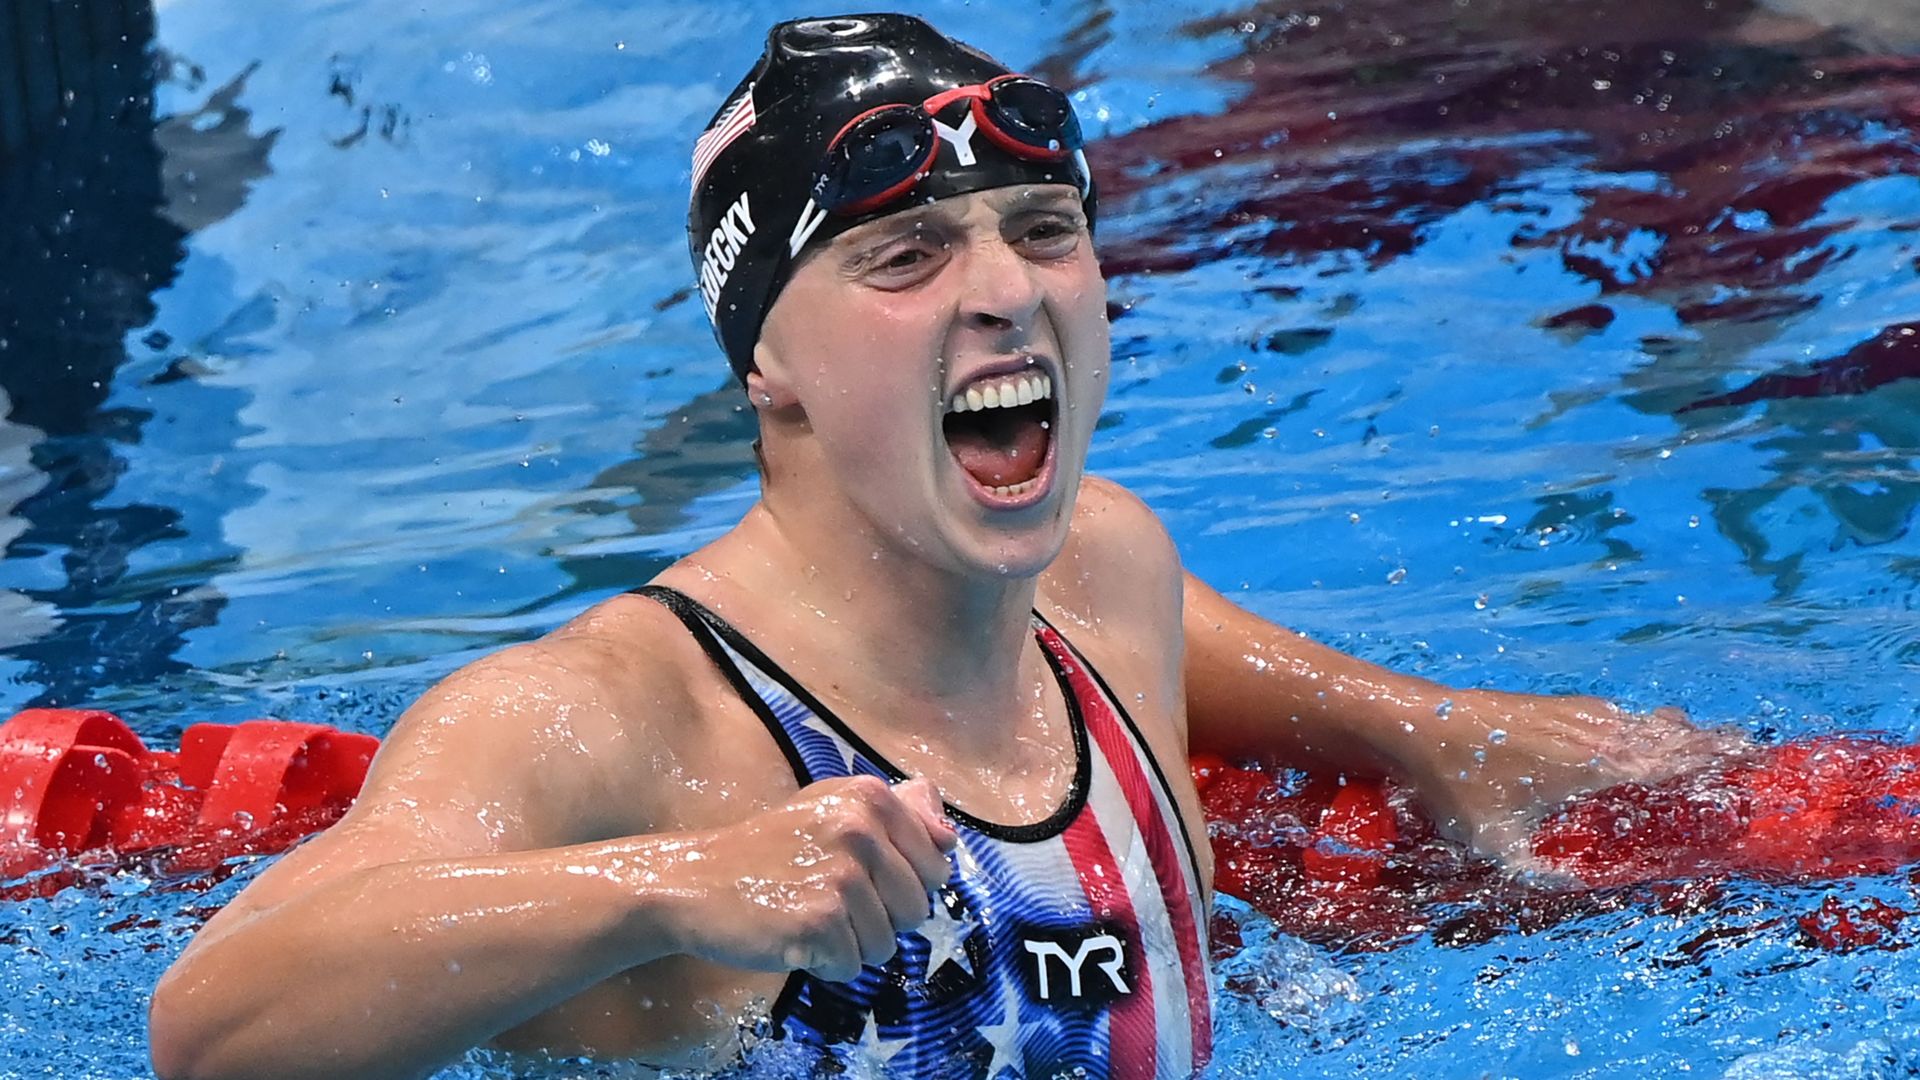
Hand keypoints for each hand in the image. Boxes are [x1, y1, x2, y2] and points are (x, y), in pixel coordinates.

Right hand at [664, 776, 956, 982]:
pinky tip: (793, 936)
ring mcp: (841, 876)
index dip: (903, 886)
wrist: (694, 882)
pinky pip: (853, 966)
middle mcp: (860, 829)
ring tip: (808, 917)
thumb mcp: (832, 810)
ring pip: (887, 945)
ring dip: (850, 945)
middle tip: (828, 901)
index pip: (936, 866)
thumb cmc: (767, 850)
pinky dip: (825, 963)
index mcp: (870, 797)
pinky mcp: (820, 921)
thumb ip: (899, 816)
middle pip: (916, 910)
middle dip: (879, 920)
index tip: (860, 878)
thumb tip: (950, 836)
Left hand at [1411, 692, 1748, 859]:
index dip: (1721, 761)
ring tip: (1696, 762)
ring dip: (1676, 737)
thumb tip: (1578, 893)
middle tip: (1740, 769)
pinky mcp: (1558, 706)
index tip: (1757, 767)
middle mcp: (1598, 729)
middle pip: (1677, 732)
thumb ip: (1544, 873)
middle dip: (1712, 749)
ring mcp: (1578, 712)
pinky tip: (1632, 754)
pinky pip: (1619, 716)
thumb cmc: (1457, 785)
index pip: (1679, 757)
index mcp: (1597, 762)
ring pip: (1648, 720)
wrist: (1417, 722)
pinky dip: (1641, 731)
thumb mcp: (1498, 844)